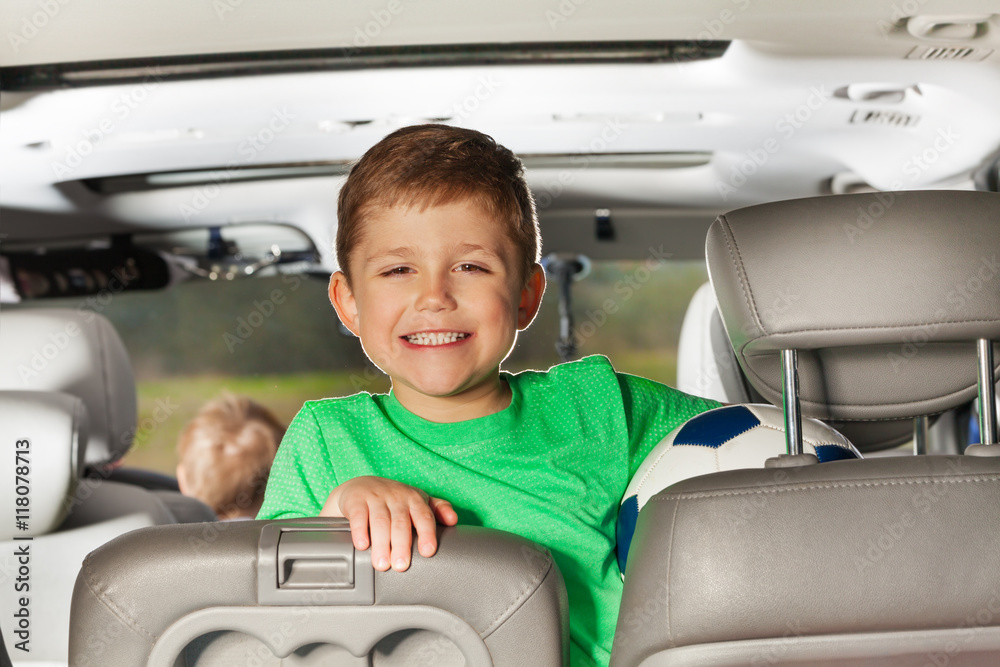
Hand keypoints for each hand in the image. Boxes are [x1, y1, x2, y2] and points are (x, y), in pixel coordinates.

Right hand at [320, 476, 457, 571]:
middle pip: (401, 522)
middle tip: (401, 566)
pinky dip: (360, 530)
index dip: (427, 534)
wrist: (361, 487)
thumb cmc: (394, 500)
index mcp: (414, 499)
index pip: (424, 516)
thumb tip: (454, 521)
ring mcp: (376, 497)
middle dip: (402, 545)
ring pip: (380, 521)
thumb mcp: (417, 501)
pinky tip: (362, 545)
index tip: (428, 552)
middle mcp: (396, 497)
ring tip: (382, 564)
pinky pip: (359, 515)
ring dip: (381, 543)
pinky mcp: (356, 500)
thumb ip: (438, 509)